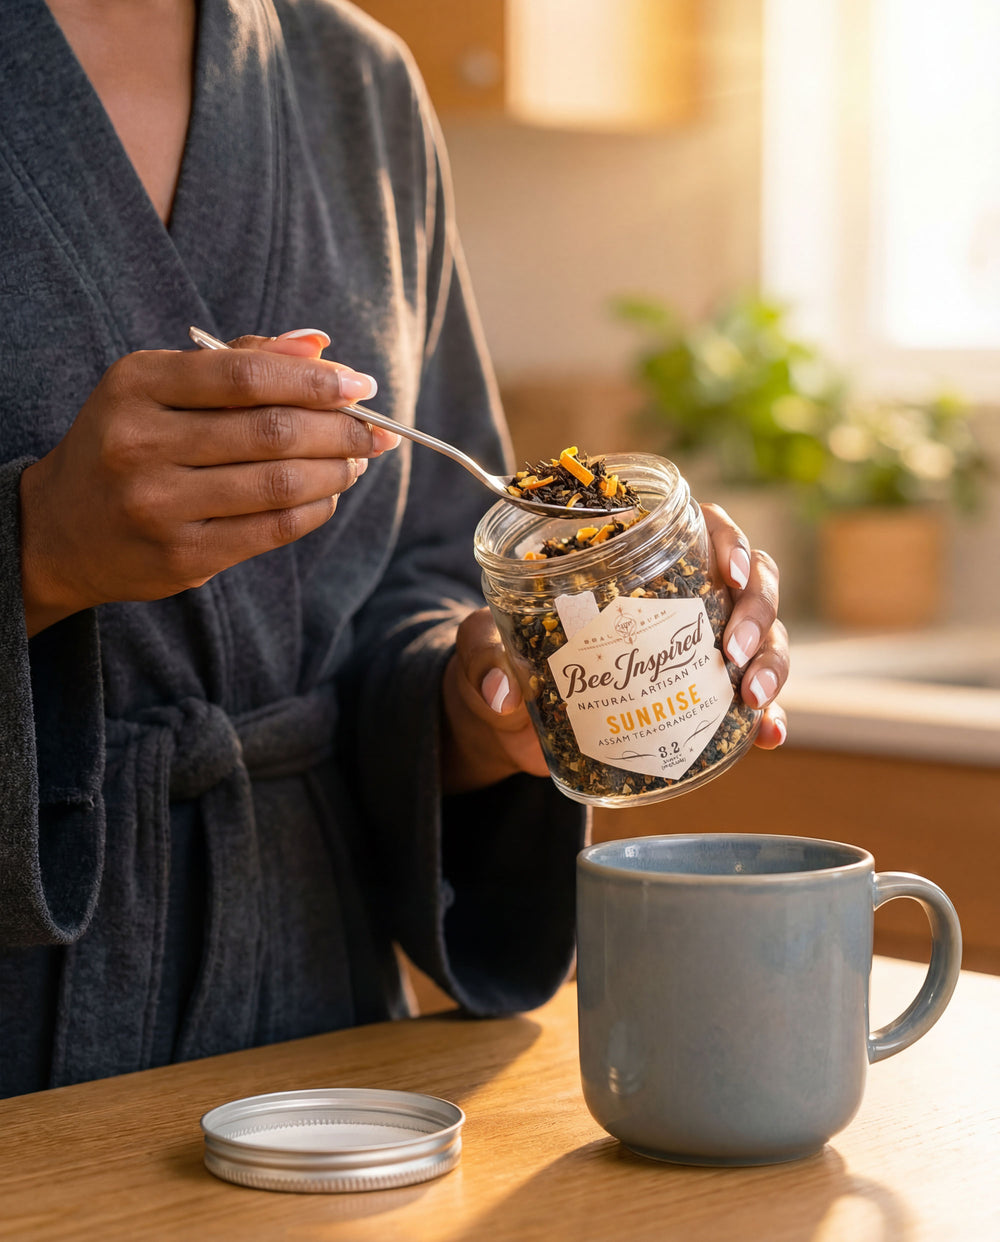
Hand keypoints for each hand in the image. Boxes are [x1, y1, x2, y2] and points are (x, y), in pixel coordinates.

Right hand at [19, 329, 398, 635]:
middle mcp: (142, 444)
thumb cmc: (131, 441)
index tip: (361, 385)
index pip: (246, 376)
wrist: (62, 530)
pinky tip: (328, 494)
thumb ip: (240, 362)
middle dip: (340, 429)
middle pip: (272, 431)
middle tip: (375, 430)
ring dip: (336, 471)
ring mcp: (160, 506)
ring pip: (279, 484)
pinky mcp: (183, 557)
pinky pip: (272, 530)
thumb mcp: (161, 387)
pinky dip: (315, 509)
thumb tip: (320, 345)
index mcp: (137, 385)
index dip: (315, 380)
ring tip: (356, 461)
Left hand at [442, 501, 788, 793]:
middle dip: (757, 611)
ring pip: (762, 638)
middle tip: (735, 650)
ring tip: (751, 697)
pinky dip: (766, 716)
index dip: (729, 540)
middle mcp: (680, 596)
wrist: (503, 724)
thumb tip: (502, 693)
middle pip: (749, 582)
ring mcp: (695, 647)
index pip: (703, 527)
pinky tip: (766, 734)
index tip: (729, 570)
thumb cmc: (498, 661)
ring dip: (770, 662)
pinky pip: (748, 702)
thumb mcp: (481, 648)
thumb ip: (485, 658)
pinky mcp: (696, 698)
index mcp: (635, 560)